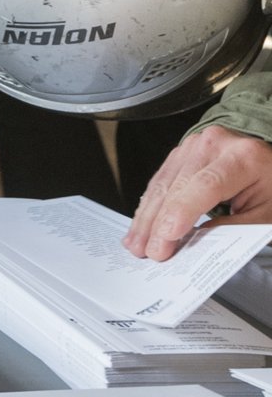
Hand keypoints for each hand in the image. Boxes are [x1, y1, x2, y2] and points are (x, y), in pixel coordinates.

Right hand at [127, 124, 271, 258]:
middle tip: (149, 252)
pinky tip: (142, 224)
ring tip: (138, 243)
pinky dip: (150, 205)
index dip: (182, 212)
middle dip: (159, 223)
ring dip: (148, 217)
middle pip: (178, 186)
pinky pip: (160, 180)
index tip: (167, 238)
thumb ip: (234, 228)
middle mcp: (214, 144)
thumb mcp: (266, 214)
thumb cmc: (271, 189)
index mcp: (243, 157)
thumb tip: (194, 244)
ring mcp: (193, 145)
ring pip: (162, 184)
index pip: (206, 185)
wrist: (268, 163)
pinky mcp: (181, 151)